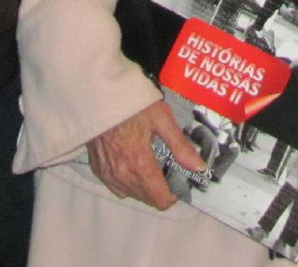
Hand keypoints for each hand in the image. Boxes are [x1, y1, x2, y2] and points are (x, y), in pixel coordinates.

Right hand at [86, 100, 203, 208]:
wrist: (100, 97)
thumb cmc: (133, 105)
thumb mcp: (162, 119)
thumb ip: (180, 146)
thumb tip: (199, 167)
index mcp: (140, 164)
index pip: (160, 199)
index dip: (172, 195)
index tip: (177, 182)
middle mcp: (123, 175)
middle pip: (147, 199)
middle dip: (159, 189)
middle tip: (164, 169)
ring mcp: (108, 175)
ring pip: (131, 194)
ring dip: (143, 187)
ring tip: (149, 165)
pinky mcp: (97, 170)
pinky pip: (116, 187)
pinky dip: (127, 182)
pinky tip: (131, 165)